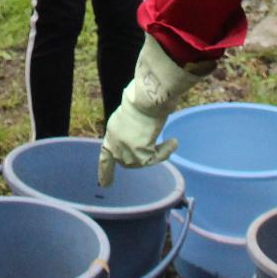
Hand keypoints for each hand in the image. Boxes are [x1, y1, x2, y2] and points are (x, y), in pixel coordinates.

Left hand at [97, 38, 216, 185]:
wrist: (147, 94)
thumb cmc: (145, 92)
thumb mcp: (137, 107)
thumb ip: (139, 117)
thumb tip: (151, 105)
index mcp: (113, 129)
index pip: (105, 154)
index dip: (105, 170)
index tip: (103, 185)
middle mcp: (115, 141)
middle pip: (127, 161)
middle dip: (140, 160)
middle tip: (154, 153)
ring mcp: (126, 148)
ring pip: (142, 162)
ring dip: (156, 154)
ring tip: (168, 142)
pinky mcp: (138, 152)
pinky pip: (155, 159)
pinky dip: (165, 152)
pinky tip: (173, 142)